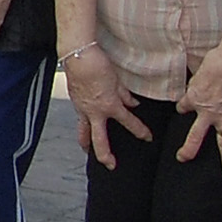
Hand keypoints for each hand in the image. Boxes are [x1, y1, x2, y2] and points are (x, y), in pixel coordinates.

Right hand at [64, 46, 149, 166]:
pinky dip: (82, 125)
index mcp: (110, 106)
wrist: (78, 56)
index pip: (129, 122)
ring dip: (86, 145)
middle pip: (100, 140)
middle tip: (111, 165)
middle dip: (106, 155)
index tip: (147, 137)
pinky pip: (79, 119)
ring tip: (88, 152)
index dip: (140, 131)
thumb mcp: (117, 81)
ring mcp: (82, 109)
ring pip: (83, 133)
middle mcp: (95, 112)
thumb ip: (125, 96)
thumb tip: (132, 104)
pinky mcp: (74, 103)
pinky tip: (85, 125)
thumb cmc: (98, 65)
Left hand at [175, 41, 221, 171]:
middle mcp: (207, 112)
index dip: (184, 107)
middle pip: (194, 136)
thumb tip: (198, 84)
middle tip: (183, 158)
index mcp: (193, 99)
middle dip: (188, 150)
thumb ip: (197, 82)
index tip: (185, 106)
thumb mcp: (198, 71)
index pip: (183, 108)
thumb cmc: (216, 61)